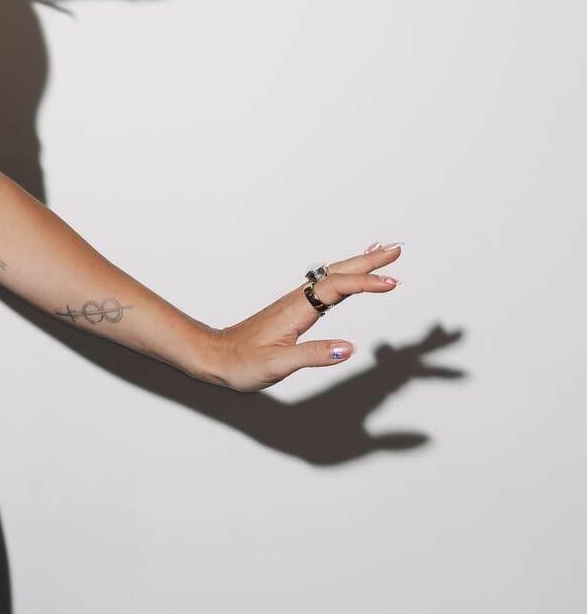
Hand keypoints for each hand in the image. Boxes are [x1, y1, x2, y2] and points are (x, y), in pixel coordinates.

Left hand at [208, 242, 402, 391]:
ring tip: (384, 253)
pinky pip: (327, 286)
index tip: (392, 283)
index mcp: (297, 309)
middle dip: (370, 262)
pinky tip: (351, 277)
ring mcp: (297, 302)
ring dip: (360, 265)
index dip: (365, 283)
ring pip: (334, 277)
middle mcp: (298, 300)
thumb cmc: (242, 362)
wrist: (216, 356)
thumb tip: (349, 348)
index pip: (337, 288)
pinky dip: (346, 276)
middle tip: (397, 249)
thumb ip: (313, 355)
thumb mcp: (277, 364)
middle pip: (339, 273)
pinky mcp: (296, 309)